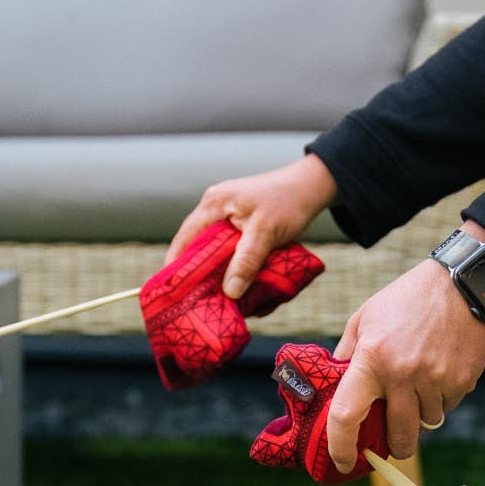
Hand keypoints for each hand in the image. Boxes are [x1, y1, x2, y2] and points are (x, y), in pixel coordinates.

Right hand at [167, 154, 337, 299]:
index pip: (184, 238)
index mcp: (213, 204)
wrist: (310, 186)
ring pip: (213, 247)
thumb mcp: (266, 233)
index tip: (174, 292)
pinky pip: (228, 245)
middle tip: (197, 299)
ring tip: (216, 294)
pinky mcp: (240, 221)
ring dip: (216, 268)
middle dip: (197, 271)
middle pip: (196, 245)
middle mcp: (215, 207)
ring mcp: (226, 213)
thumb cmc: (288, 203)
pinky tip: (236, 279)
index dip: (176, 265)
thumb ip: (247, 261)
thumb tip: (229, 292)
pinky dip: (230, 262)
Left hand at [327, 252, 484, 471]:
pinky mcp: (462, 381)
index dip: (340, 446)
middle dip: (394, 446)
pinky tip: (439, 373)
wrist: (462, 284)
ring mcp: (436, 380)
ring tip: (419, 384)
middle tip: (391, 442)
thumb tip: (333, 390)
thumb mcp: (365, 318)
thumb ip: (346, 356)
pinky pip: (447, 408)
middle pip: (398, 437)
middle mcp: (403, 374)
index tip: (341, 462)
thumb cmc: (407, 299)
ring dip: (420, 415)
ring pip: (426, 424)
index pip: (347, 415)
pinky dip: (440, 400)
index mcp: (372, 358)